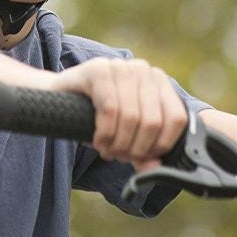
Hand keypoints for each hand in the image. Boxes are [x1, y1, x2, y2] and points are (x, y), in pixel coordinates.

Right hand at [54, 57, 187, 169]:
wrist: (60, 96)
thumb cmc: (96, 115)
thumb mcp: (126, 133)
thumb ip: (144, 151)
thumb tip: (154, 170)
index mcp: (158, 81)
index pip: (176, 118)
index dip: (161, 145)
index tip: (143, 158)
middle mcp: (143, 70)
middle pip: (152, 122)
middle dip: (135, 149)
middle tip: (119, 156)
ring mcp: (121, 66)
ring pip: (132, 117)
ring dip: (118, 144)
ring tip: (107, 150)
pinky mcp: (98, 69)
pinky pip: (110, 109)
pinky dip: (104, 133)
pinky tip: (97, 141)